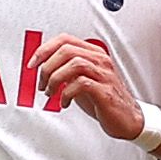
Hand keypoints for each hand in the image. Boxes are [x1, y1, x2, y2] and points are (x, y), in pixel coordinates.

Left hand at [32, 35, 148, 139]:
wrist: (127, 119)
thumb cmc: (104, 100)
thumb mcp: (81, 81)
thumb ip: (66, 72)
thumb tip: (42, 70)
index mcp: (93, 53)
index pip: (64, 40)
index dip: (44, 49)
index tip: (33, 64)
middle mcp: (99, 60)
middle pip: (66, 50)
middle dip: (47, 67)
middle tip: (41, 83)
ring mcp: (104, 74)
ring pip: (73, 63)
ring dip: (55, 79)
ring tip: (51, 93)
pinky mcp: (105, 90)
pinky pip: (81, 83)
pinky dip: (67, 93)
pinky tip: (64, 102)